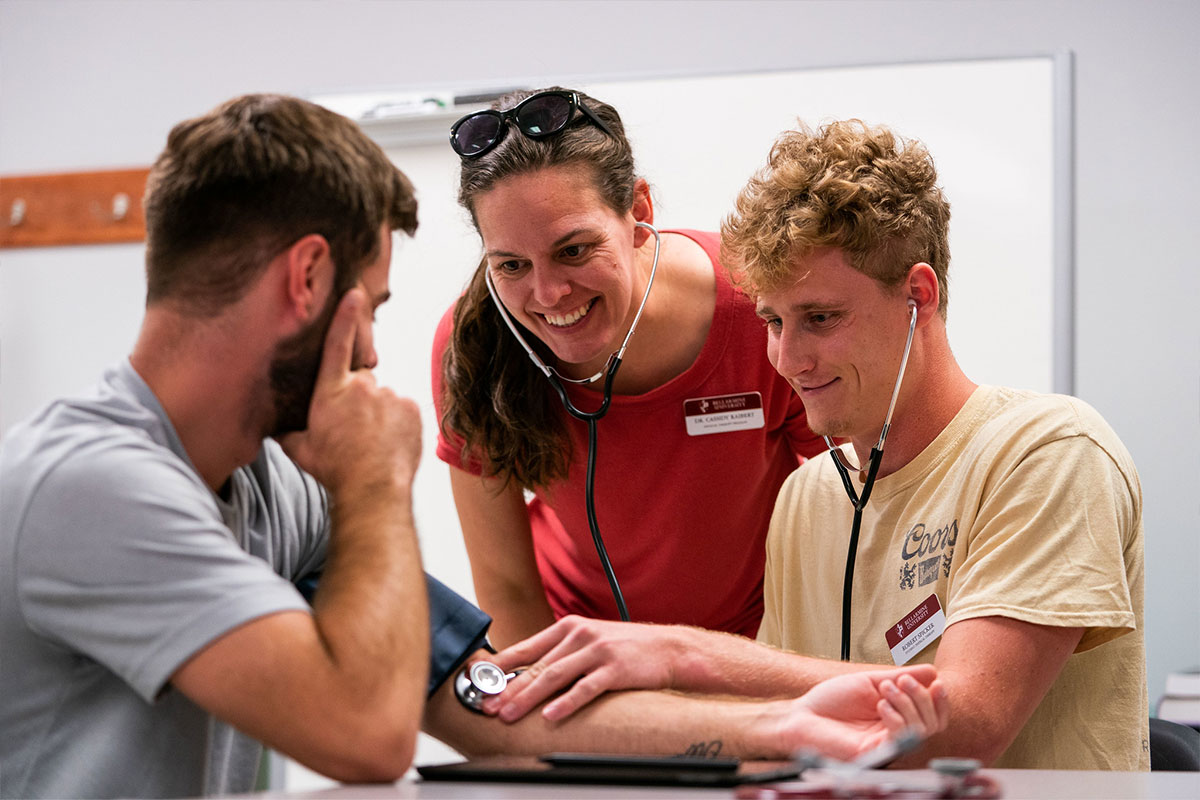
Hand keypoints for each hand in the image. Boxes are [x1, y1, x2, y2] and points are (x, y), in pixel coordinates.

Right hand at [278, 289, 420, 494]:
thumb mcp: (300, 451)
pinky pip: (403, 409)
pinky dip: (398, 422)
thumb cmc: (335, 470)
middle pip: (361, 382)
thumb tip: (270, 428)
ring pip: (383, 398)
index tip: (354, 294)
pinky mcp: (411, 408)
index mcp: (331, 392)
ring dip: (379, 413)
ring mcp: (390, 396)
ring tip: (373, 441)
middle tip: (355, 429)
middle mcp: (362, 387)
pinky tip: (390, 442)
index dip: (345, 317)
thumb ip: (286, 432)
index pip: (337, 344)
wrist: (373, 489)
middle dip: (358, 399)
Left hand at [484, 616, 682, 721]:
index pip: (526, 647)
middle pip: (536, 666)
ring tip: (510, 714)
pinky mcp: (615, 669)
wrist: (669, 648)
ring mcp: (597, 651)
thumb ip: (561, 654)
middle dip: (508, 689)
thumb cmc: (627, 648)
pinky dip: (565, 703)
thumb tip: (526, 676)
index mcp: (569, 627)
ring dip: (528, 698)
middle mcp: (580, 635)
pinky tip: (551, 716)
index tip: (480, 681)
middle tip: (489, 706)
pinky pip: (585, 688)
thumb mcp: (590, 642)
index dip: (501, 666)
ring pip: (554, 676)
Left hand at [776, 665, 947, 761]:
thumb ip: (901, 677)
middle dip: (922, 697)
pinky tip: (881, 706)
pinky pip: (900, 739)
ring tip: (885, 690)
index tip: (937, 682)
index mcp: (898, 716)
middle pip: (933, 723)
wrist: (802, 715)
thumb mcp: (870, 682)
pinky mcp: (877, 754)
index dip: (940, 701)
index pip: (933, 716)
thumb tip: (932, 671)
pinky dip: (897, 718)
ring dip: (908, 703)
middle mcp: (896, 733)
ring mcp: (887, 745)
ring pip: (921, 730)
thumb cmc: (831, 700)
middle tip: (901, 681)